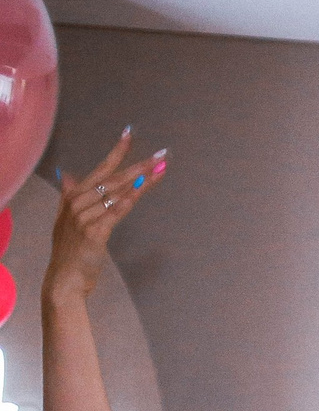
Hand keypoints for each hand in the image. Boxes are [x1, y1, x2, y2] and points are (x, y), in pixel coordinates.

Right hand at [45, 133, 166, 301]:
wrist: (65, 277)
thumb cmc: (70, 250)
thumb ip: (67, 195)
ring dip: (141, 182)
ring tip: (160, 171)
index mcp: (74, 196)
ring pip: (118, 194)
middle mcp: (78, 202)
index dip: (117, 151)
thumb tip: (68, 175)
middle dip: (139, 165)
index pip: (100, 168)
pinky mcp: (94, 232)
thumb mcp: (65, 219)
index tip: (130, 134)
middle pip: (115, 179)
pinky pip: (115, 214)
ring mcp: (85, 216)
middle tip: (161, 155)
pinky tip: (141, 192)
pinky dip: (128, 202)